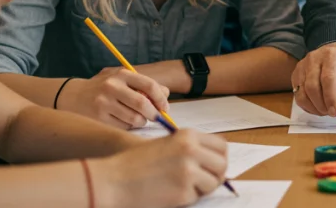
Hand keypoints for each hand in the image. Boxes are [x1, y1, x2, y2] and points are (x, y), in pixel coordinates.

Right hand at [61, 67, 170, 129]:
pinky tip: (123, 121)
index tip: (165, 107)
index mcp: (122, 74)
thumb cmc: (105, 88)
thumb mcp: (122, 79)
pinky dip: (128, 127)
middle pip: (143, 104)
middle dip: (154, 114)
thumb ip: (144, 84)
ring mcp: (104, 103)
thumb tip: (166, 94)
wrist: (74, 96)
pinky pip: (123, 127)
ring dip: (141, 122)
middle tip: (155, 117)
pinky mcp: (98, 118)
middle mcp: (112, 86)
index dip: (161, 98)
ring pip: (134, 118)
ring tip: (138, 119)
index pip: (149, 85)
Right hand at [93, 129, 227, 207]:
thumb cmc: (136, 164)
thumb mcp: (167, 146)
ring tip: (182, 187)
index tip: (213, 166)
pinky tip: (169, 193)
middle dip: (216, 175)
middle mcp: (191, 150)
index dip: (219, 158)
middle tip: (204, 181)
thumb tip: (215, 161)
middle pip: (222, 165)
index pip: (221, 146)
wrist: (113, 181)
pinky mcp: (183, 192)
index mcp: (187, 136)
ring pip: (213, 183)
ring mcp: (188, 171)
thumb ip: (191, 149)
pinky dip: (186, 199)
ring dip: (202, 188)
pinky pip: (196, 197)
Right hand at [291, 42, 335, 116]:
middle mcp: (313, 59)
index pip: (328, 79)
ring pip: (302, 94)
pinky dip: (307, 106)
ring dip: (314, 108)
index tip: (335, 111)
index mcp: (332, 56)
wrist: (334, 52)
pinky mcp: (295, 75)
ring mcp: (302, 67)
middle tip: (332, 112)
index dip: (331, 98)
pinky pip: (297, 96)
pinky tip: (317, 106)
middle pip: (312, 87)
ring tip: (325, 109)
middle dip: (322, 105)